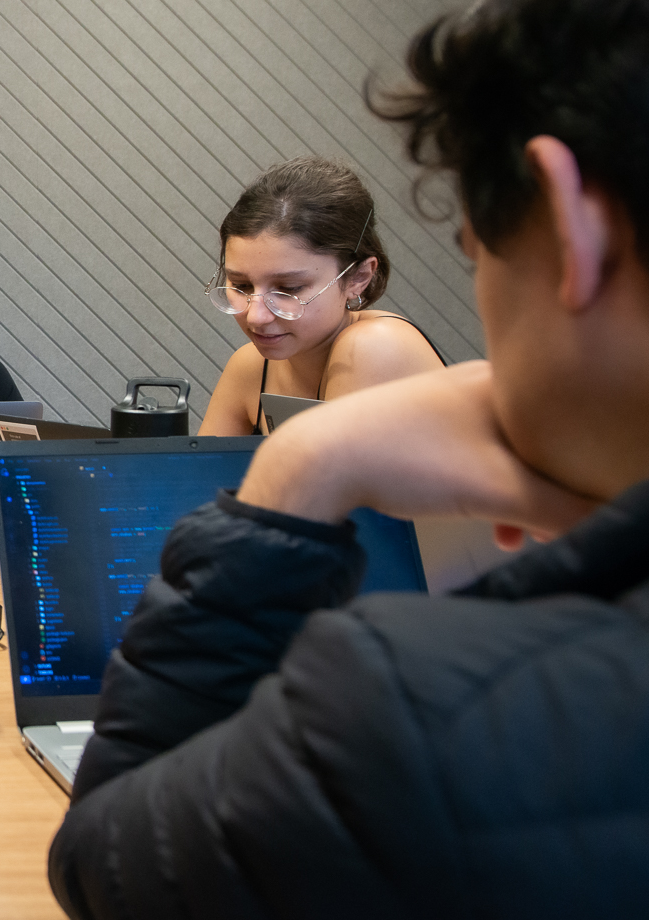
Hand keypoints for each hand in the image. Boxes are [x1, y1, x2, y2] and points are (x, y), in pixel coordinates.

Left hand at [237, 361, 598, 541]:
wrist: (320, 462)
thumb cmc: (406, 462)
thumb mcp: (502, 492)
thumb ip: (563, 509)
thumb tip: (600, 519)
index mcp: (506, 382)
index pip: (569, 426)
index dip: (583, 472)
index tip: (580, 507)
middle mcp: (479, 382)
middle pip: (539, 444)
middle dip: (551, 494)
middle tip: (549, 531)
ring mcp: (446, 403)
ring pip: (506, 457)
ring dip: (519, 501)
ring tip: (517, 537)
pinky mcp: (420, 428)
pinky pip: (474, 461)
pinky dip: (487, 494)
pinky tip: (488, 526)